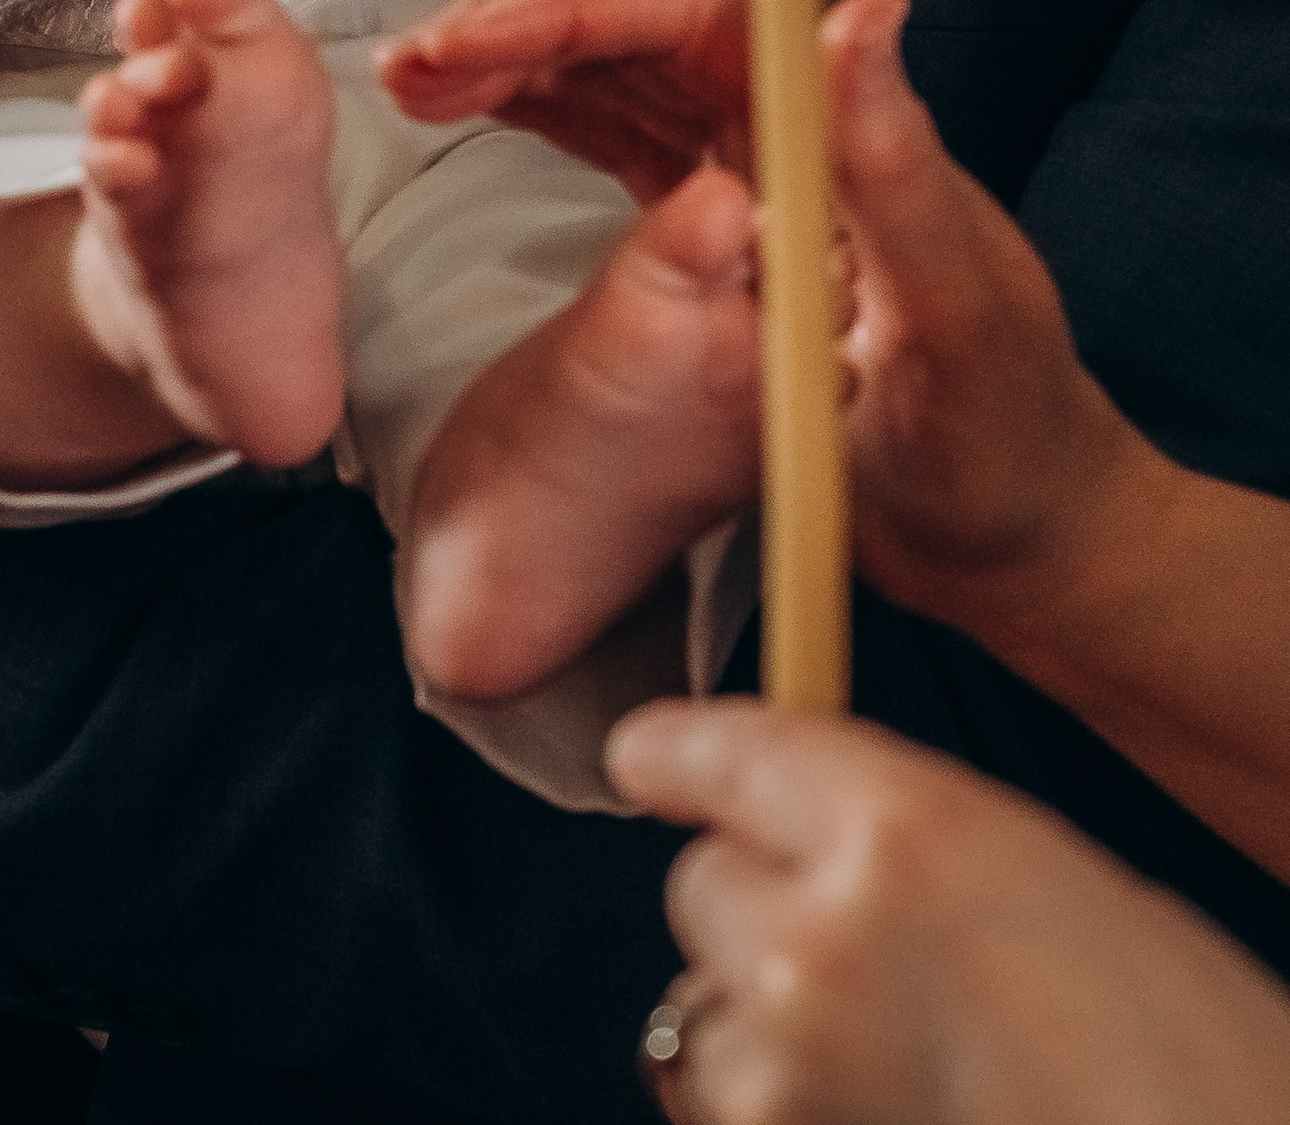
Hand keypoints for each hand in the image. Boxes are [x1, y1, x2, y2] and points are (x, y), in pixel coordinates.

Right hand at [379, 0, 1123, 583]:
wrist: (1023, 541)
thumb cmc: (1005, 448)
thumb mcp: (957, 320)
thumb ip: (897, 169)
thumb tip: (860, 13)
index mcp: (842, 132)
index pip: (699, 18)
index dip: (581, 9)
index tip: (478, 38)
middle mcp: (797, 130)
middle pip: (641, 28)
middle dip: (520, 30)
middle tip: (413, 62)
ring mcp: (758, 171)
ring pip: (617, 70)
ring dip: (514, 62)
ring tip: (412, 80)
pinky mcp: (726, 220)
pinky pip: (618, 126)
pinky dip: (541, 108)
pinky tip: (470, 108)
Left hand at [610, 700, 1289, 1124]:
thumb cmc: (1192, 1061)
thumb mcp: (1060, 889)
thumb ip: (911, 846)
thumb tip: (812, 834)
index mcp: (906, 830)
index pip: (726, 751)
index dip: (680, 753)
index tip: (648, 755)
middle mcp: (820, 933)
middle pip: (701, 883)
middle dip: (756, 908)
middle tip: (857, 961)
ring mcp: (787, 1061)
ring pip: (698, 1006)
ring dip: (759, 1023)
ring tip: (881, 1063)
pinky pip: (719, 1106)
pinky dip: (770, 1110)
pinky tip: (868, 1115)